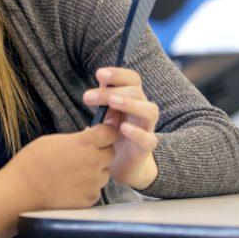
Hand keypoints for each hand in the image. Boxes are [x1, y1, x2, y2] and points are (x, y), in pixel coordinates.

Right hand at [5, 124, 117, 209]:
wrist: (22, 191)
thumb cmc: (32, 162)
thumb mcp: (53, 140)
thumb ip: (75, 140)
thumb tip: (86, 139)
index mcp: (85, 144)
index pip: (111, 133)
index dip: (106, 132)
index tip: (99, 134)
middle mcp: (94, 163)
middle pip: (110, 154)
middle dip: (100, 152)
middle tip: (82, 155)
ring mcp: (93, 183)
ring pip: (104, 174)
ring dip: (94, 171)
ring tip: (72, 173)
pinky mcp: (90, 199)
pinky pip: (95, 190)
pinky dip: (87, 188)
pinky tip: (70, 187)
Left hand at [83, 67, 158, 189]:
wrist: (121, 164)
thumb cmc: (111, 134)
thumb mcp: (104, 114)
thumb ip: (101, 100)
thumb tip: (94, 87)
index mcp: (133, 98)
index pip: (132, 79)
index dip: (118, 74)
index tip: (99, 74)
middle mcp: (143, 110)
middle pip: (136, 92)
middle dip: (112, 91)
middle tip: (88, 96)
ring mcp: (147, 128)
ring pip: (150, 111)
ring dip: (131, 104)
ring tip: (113, 102)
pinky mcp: (146, 148)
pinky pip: (149, 139)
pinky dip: (137, 133)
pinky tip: (123, 128)